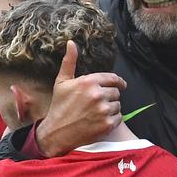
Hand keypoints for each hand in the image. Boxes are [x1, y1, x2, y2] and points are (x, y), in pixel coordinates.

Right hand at [35, 41, 125, 155]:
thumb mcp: (62, 82)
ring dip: (111, 108)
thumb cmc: (59, 106)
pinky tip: (101, 121)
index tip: (120, 85)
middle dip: (110, 96)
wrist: (56, 133)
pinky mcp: (107, 124)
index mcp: (88, 82)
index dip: (118, 82)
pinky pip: (119, 117)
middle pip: (116, 92)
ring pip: (118, 105)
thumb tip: (71, 43)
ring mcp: (103, 110)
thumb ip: (69, 62)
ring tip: (98, 112)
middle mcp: (98, 94)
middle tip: (99, 103)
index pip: (113, 78)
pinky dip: (113, 119)